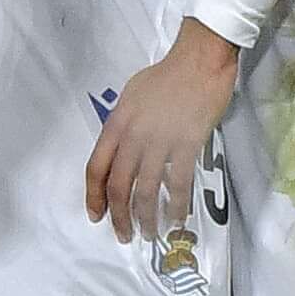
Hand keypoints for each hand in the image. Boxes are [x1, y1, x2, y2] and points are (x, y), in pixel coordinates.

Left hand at [83, 22, 239, 237]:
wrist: (199, 61)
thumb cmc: (166, 75)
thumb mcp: (130, 96)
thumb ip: (123, 126)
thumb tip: (122, 150)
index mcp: (116, 124)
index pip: (97, 168)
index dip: (94, 196)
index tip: (97, 215)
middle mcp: (133, 136)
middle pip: (119, 186)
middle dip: (119, 217)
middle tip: (125, 234)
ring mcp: (160, 142)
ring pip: (147, 190)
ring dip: (147, 218)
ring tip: (152, 233)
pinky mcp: (187, 144)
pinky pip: (178, 184)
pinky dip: (176, 205)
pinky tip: (177, 218)